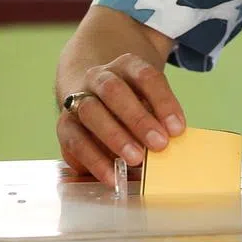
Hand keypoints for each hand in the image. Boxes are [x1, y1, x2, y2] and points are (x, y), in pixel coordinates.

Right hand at [56, 53, 185, 186]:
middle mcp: (99, 77)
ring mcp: (78, 98)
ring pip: (91, 112)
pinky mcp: (64, 124)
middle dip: (138, 119)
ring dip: (115, 137)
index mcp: (126, 65)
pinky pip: (75, 141)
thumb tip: (170, 141)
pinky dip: (94, 160)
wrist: (94, 93)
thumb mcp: (148, 98)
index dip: (163, 102)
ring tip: (136, 159)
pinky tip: (112, 176)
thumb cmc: (132, 100)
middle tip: (159, 144)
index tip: (177, 128)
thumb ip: (158, 117)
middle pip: (114, 91)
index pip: (146, 76)